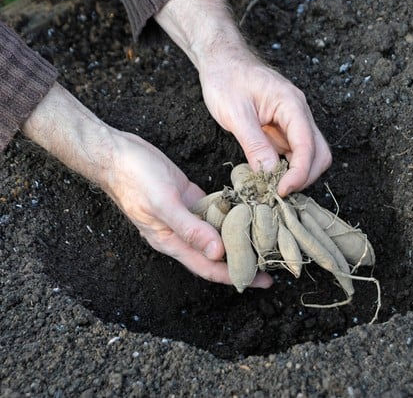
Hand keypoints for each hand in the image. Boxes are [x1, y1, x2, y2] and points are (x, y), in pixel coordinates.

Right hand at [102, 131, 272, 287]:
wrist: (116, 154)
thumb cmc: (135, 179)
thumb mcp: (163, 204)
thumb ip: (189, 229)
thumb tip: (217, 252)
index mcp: (172, 242)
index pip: (209, 268)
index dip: (236, 276)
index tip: (263, 281)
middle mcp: (181, 234)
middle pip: (217, 255)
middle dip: (244, 260)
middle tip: (273, 262)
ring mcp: (186, 216)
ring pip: (217, 233)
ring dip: (240, 238)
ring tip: (266, 240)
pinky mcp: (189, 198)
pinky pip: (214, 212)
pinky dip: (232, 214)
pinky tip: (251, 211)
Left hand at [155, 0, 331, 195]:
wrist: (221, 60)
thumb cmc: (225, 79)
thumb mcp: (235, 113)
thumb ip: (254, 144)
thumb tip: (269, 174)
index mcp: (292, 105)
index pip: (308, 146)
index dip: (299, 173)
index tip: (281, 191)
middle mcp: (299, 113)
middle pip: (319, 153)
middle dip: (304, 177)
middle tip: (279, 193)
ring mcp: (293, 121)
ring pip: (310, 155)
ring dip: (298, 174)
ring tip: (274, 188)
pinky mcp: (283, 128)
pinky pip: (294, 153)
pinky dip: (287, 168)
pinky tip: (270, 176)